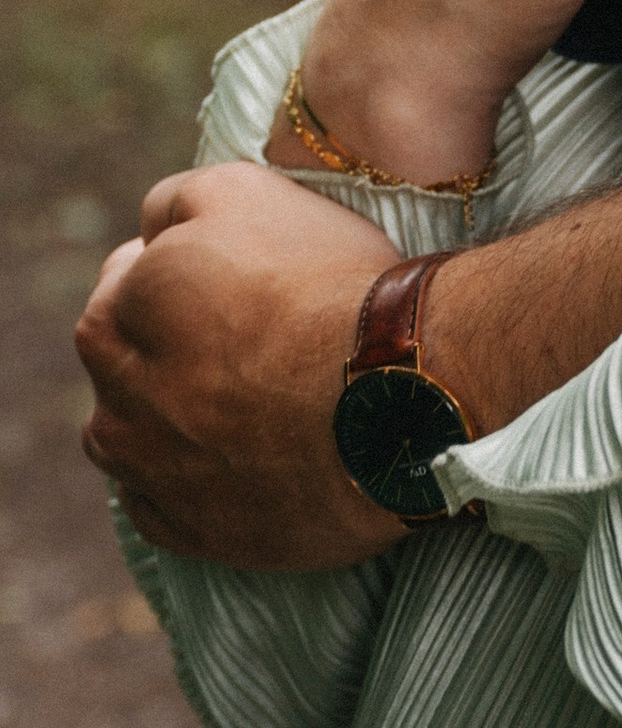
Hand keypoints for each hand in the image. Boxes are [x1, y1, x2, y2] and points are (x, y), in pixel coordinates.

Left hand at [77, 164, 406, 570]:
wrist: (406, 396)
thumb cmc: (335, 285)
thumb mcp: (250, 194)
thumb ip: (175, 202)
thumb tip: (145, 232)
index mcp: (133, 305)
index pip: (118, 283)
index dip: (164, 274)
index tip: (213, 281)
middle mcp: (127, 393)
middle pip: (109, 363)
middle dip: (150, 345)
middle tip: (222, 339)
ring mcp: (157, 470)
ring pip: (121, 440)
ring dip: (152, 417)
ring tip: (222, 403)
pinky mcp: (197, 532)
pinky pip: (159, 508)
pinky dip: (180, 484)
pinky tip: (228, 460)